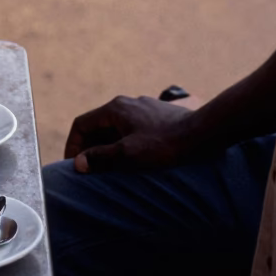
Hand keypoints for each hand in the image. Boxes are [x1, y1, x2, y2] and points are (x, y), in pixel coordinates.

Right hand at [64, 95, 195, 173]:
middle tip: (87, 171)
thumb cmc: (165, 145)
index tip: (73, 166)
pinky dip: (123, 145)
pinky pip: (130, 130)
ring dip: (106, 148)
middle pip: (97, 126)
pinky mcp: (155, 117)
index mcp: (115, 109)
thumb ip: (101, 157)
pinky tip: (131, 161)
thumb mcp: (128, 154)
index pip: (82, 124)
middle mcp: (126, 104)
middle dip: (89, 148)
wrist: (202, 134)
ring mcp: (142, 109)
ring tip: (107, 170)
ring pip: (115, 129)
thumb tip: (78, 163)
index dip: (73, 145)